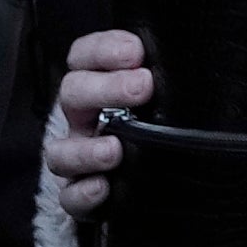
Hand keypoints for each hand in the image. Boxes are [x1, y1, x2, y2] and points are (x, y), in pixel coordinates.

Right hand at [46, 29, 154, 215]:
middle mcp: (82, 118)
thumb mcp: (158, 92)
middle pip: (73, 93)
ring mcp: (77, 157)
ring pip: (60, 152)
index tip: (134, 51)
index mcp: (97, 85)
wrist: (155, 178)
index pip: (84, 56)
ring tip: (115, 149)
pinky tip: (104, 187)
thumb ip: (162, 73)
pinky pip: (70, 197)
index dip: (103, 49)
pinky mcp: (80, 195)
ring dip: (85, 150)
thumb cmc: (154, 121)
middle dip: (105, 88)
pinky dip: (83, 193)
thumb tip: (186, 59)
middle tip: (141, 87)